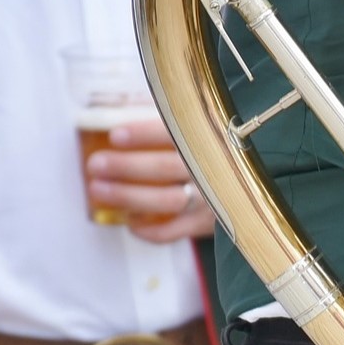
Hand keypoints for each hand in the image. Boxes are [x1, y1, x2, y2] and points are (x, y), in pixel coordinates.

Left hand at [84, 118, 215, 243]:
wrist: (247, 187)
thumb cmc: (211, 152)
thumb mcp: (197, 129)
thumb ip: (170, 120)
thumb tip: (122, 112)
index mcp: (210, 139)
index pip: (175, 133)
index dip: (143, 134)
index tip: (115, 135)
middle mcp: (212, 168)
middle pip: (165, 167)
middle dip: (126, 166)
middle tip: (96, 164)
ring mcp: (212, 199)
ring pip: (167, 200)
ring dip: (129, 196)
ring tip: (99, 189)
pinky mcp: (207, 224)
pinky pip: (174, 232)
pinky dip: (149, 230)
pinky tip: (129, 221)